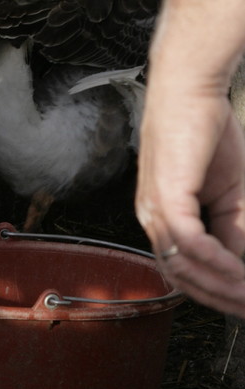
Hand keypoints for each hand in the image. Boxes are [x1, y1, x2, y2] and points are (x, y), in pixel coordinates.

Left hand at [135, 86, 244, 316]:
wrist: (192, 90)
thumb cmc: (207, 132)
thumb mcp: (228, 192)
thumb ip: (232, 229)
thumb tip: (239, 264)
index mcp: (162, 217)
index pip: (185, 270)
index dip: (218, 292)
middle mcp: (152, 217)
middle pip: (182, 277)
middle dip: (222, 298)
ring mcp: (155, 208)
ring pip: (184, 265)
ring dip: (222, 285)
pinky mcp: (166, 195)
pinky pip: (190, 241)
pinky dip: (215, 260)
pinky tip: (238, 269)